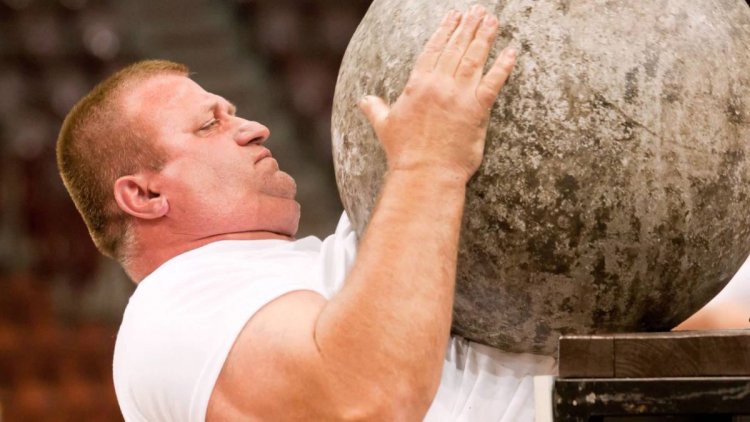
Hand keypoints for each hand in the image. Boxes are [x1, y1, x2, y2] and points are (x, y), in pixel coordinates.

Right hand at [359, 5, 516, 181]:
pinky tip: (511, 52)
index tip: (454, 16)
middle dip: (468, 27)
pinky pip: (494, 82)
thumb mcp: (385, 126)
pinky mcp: (478, 110)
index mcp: (417, 84)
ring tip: (492, 21)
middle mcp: (439, 85)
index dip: (445, 30)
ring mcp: (460, 95)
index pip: (433, 49)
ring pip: (474, 59)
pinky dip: (503, 66)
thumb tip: (364, 101)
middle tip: (478, 11)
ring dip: (485, 37)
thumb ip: (376, 109)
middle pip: (456, 48)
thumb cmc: (404, 152)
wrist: (425, 173)